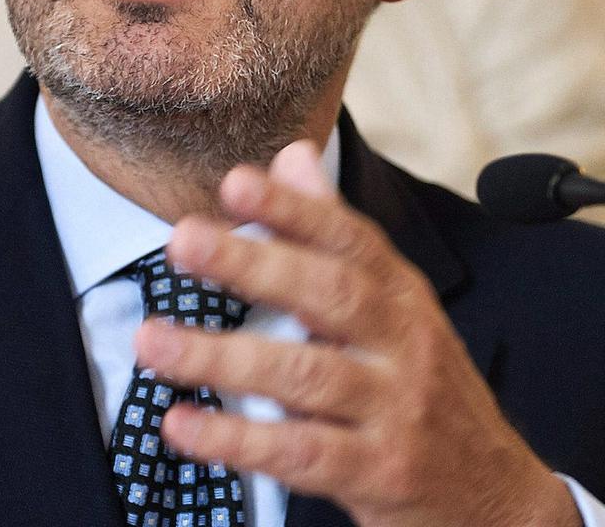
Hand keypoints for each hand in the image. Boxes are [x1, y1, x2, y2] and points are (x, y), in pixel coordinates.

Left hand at [135, 141, 579, 526]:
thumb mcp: (394, 301)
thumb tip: (291, 154)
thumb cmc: (423, 381)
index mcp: (398, 291)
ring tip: (154, 342)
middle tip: (184, 241)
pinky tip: (183, 424)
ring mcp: (394, 407)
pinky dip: (236, 440)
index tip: (236, 183)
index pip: (347, 236)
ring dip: (221, 356)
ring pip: (304, 374)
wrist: (493, 492)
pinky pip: (300, 453)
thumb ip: (334, 229)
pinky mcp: (380, 472)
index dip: (292, 207)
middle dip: (252, 262)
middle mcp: (401, 339)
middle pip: (327, 292)